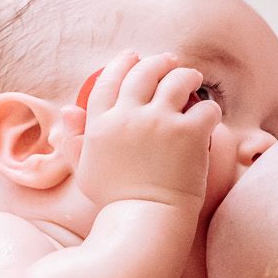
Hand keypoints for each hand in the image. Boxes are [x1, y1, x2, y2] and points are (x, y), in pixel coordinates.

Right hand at [62, 52, 220, 211]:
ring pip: (177, 80)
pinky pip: (205, 109)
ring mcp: (160, 122)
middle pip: (144, 73)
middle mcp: (128, 117)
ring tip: (193, 78)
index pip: (109, 81)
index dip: (121, 64)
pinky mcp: (188, 134)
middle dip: (158, 62)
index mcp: (101, 124)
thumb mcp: (85, 171)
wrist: (144, 221)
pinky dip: (209, 110)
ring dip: (186, 75)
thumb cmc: (115, 202)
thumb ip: (75, 140)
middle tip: (170, 61)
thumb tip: (67, 111)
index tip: (131, 56)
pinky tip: (209, 116)